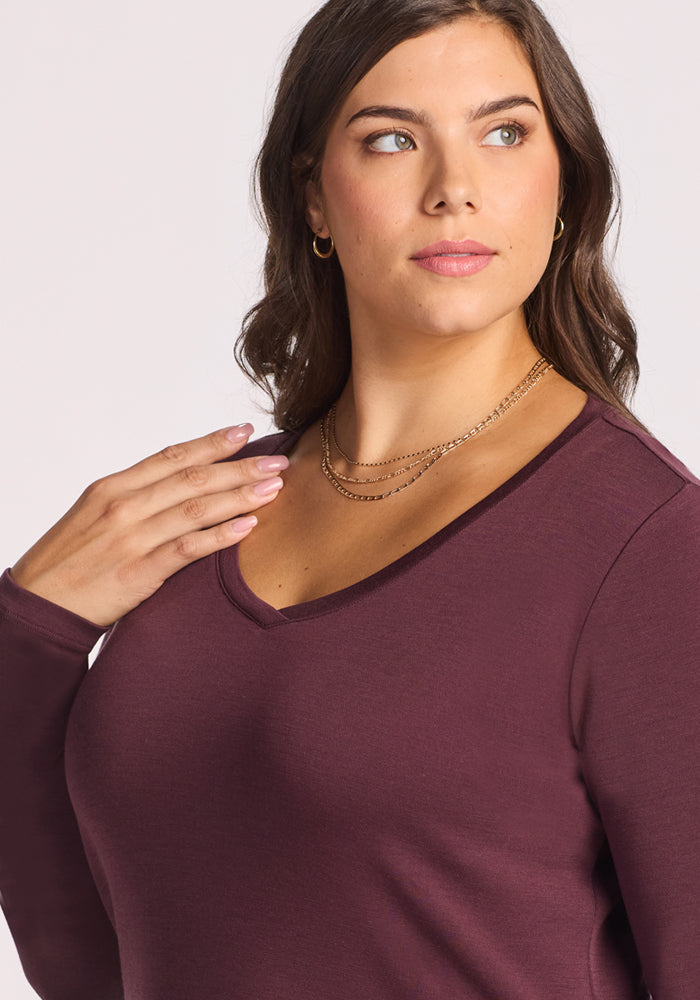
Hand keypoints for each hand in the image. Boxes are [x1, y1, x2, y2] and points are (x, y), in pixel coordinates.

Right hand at [10, 424, 286, 626]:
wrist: (38, 605)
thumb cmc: (68, 560)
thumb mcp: (94, 515)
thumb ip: (135, 498)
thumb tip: (179, 485)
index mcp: (113, 487)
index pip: (172, 456)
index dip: (212, 443)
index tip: (245, 431)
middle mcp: (124, 505)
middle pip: (193, 478)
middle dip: (240, 467)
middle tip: (278, 461)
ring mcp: (131, 538)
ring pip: (196, 508)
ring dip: (239, 496)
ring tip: (273, 489)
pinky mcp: (138, 572)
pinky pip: (187, 548)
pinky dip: (220, 536)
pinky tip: (248, 527)